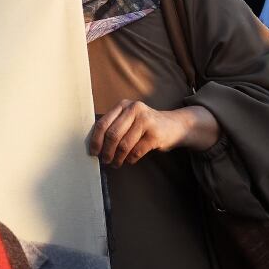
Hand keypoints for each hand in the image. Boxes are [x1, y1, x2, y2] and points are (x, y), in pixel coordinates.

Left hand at [89, 100, 219, 167]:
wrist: (175, 125)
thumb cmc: (145, 125)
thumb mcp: (129, 119)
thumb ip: (113, 126)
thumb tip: (94, 145)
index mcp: (123, 105)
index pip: (103, 123)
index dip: (95, 140)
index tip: (93, 152)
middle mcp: (134, 109)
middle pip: (112, 135)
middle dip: (106, 151)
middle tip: (105, 161)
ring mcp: (146, 120)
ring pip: (124, 145)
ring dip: (118, 158)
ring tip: (116, 163)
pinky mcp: (155, 134)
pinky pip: (136, 151)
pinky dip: (130, 159)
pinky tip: (129, 160)